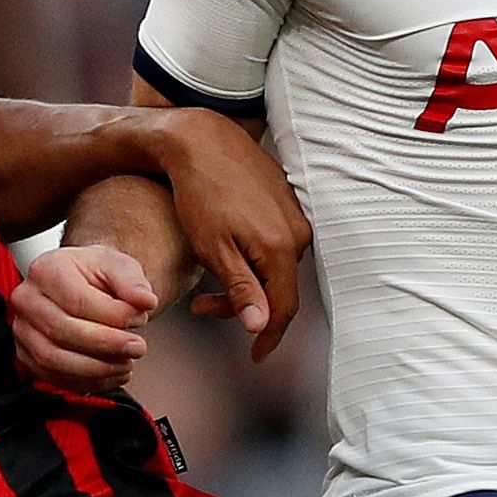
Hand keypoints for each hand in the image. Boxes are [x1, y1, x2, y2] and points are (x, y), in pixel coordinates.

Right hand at [11, 245, 156, 393]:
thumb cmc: (95, 275)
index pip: (78, 301)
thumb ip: (133, 282)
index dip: (114, 316)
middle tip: (137, 348)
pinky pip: (54, 377)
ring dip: (97, 369)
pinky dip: (87, 382)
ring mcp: (23, 330)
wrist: (78, 283)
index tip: (140, 318)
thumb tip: (145, 301)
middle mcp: (27, 299)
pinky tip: (112, 375)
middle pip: (64, 331)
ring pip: (55, 360)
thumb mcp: (119, 266)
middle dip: (107, 345)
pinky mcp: (27, 355)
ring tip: (126, 364)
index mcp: (47, 270)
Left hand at [152, 108, 309, 358]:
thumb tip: (262, 327)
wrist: (200, 139)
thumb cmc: (199, 194)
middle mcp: (297, 232)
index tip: (254, 357)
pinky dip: (251, 256)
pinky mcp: (286, 200)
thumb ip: (242, 290)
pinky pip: (275, 242)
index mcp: (280, 248)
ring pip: (275, 265)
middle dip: (243, 305)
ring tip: (206, 276)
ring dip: (245, 280)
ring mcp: (295, 214)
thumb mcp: (214, 250)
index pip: (283, 308)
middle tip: (201, 307)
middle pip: (277, 288)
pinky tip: (224, 248)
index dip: (269, 337)